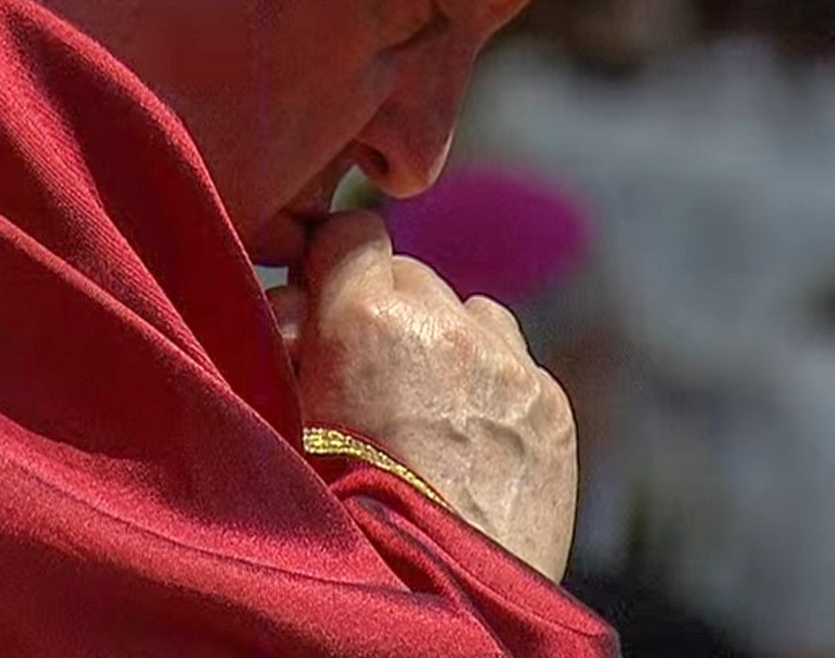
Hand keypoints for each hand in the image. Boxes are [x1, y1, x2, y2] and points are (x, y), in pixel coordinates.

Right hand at [274, 211, 577, 579]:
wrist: (432, 600)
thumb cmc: (335, 520)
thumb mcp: (281, 418)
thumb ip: (289, 351)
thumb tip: (293, 312)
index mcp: (367, 317)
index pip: (350, 234)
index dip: (334, 268)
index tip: (321, 303)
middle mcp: (447, 326)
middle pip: (412, 277)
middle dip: (388, 313)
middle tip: (367, 378)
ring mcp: (511, 367)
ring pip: (474, 315)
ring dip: (449, 346)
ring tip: (425, 415)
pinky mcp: (553, 409)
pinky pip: (517, 368)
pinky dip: (494, 393)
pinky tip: (470, 449)